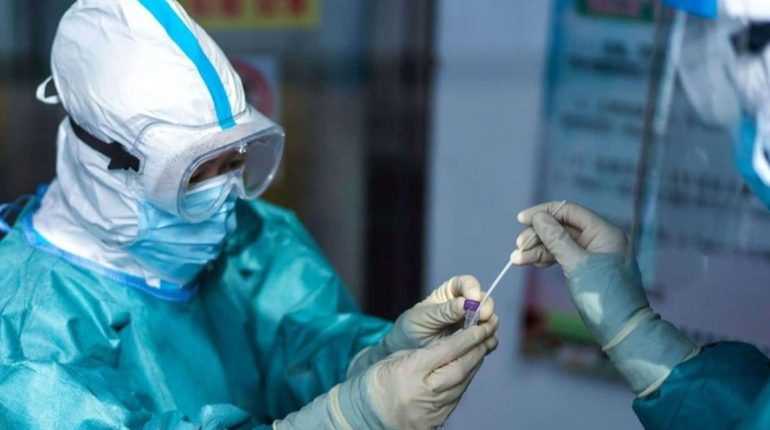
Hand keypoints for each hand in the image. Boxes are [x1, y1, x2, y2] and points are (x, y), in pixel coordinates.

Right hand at [278, 320, 497, 429]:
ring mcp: (432, 409)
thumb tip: (453, 342)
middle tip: (490, 332)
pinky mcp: (436, 420)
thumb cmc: (375, 382)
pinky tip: (469, 367)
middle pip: (461, 366)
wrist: (364, 416)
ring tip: (484, 346)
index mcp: (411, 371)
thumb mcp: (395, 359)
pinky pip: (457, 396)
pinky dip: (466, 379)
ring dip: (475, 363)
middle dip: (478, 348)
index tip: (480, 325)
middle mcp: (425, 391)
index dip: (468, 336)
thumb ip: (424, 351)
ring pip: (463, 382)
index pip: (447, 350)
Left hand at [386, 275, 496, 349]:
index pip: (467, 283)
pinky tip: (482, 346)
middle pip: (484, 300)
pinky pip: (488, 339)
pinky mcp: (474, 342)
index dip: (473, 288)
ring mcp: (471, 324)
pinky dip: (488, 342)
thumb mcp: (423, 318)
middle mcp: (464, 306)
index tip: (473, 300)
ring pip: (490, 319)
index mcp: (450, 293)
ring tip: (481, 334)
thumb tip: (466, 303)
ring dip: (489, 326)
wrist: (406, 352)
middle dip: (485, 308)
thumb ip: (444, 312)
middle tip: (482, 318)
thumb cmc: (411, 329)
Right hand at [510, 201, 696, 395]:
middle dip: (538, 235)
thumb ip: (556, 239)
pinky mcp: (586, 269)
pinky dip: (546, 259)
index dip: (543, 212)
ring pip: (559, 243)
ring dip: (537, 249)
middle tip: (519, 248)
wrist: (623, 331)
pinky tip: (531, 262)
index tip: (520, 220)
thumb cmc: (604, 297)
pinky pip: (562, 256)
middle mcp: (599, 239)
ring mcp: (593, 255)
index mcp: (604, 232)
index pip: (569, 211)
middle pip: (561, 227)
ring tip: (517, 259)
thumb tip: (539, 217)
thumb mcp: (576, 265)